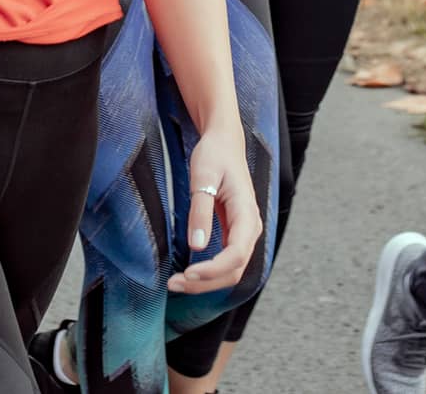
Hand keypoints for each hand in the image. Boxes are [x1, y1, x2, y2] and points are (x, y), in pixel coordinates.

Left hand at [167, 122, 263, 294]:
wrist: (224, 142)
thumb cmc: (214, 155)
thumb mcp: (203, 178)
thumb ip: (200, 212)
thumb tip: (197, 246)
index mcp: (247, 213)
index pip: (236, 254)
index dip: (213, 269)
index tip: (188, 273)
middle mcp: (251, 227)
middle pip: (234, 269)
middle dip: (205, 282)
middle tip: (174, 284)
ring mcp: (244, 231)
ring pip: (231, 269)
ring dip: (207, 281)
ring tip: (177, 283)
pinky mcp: (235, 232)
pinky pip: (227, 260)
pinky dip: (209, 272)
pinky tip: (189, 273)